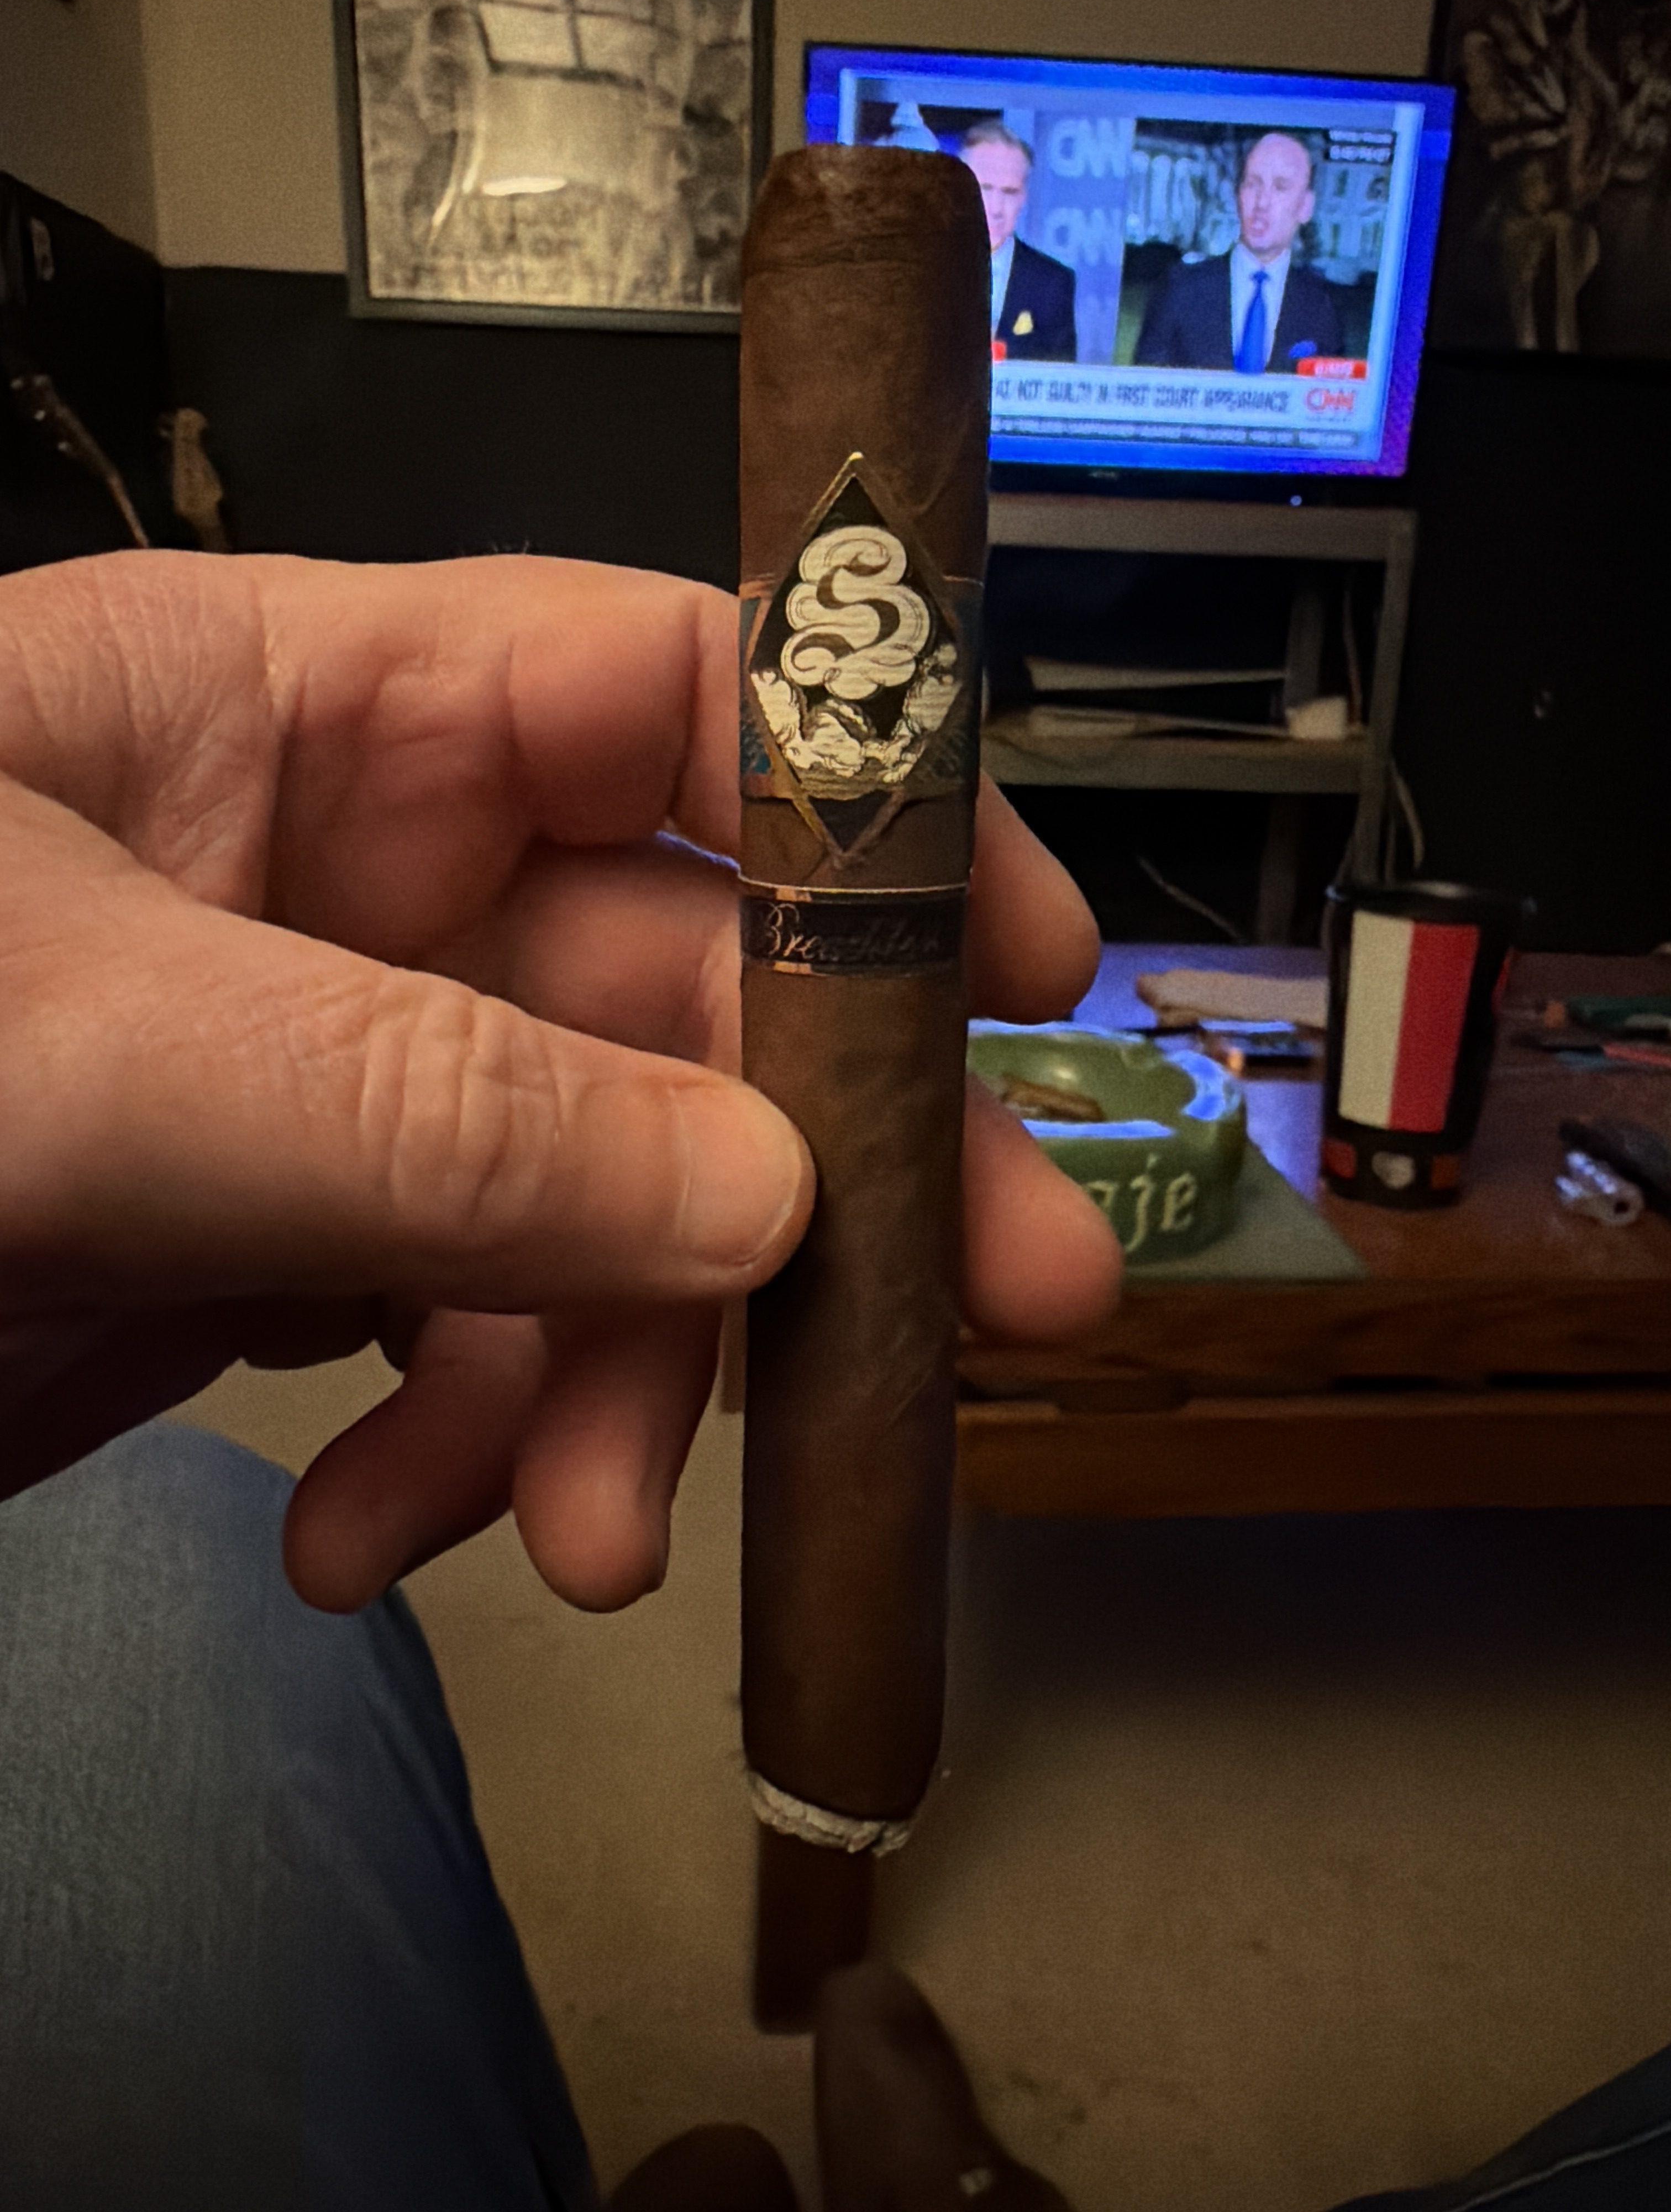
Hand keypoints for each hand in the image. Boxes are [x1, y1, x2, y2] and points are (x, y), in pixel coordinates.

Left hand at [0, 553, 1117, 1610]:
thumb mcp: (73, 1044)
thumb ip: (417, 1109)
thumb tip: (757, 1192)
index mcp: (294, 709)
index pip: (658, 694)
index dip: (865, 806)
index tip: (1017, 965)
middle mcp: (345, 880)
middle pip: (674, 999)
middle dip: (812, 1174)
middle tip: (987, 1324)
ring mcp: (327, 1078)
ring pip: (594, 1204)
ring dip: (616, 1378)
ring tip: (582, 1537)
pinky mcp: (277, 1250)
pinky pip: (466, 1338)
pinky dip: (466, 1451)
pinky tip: (386, 1540)